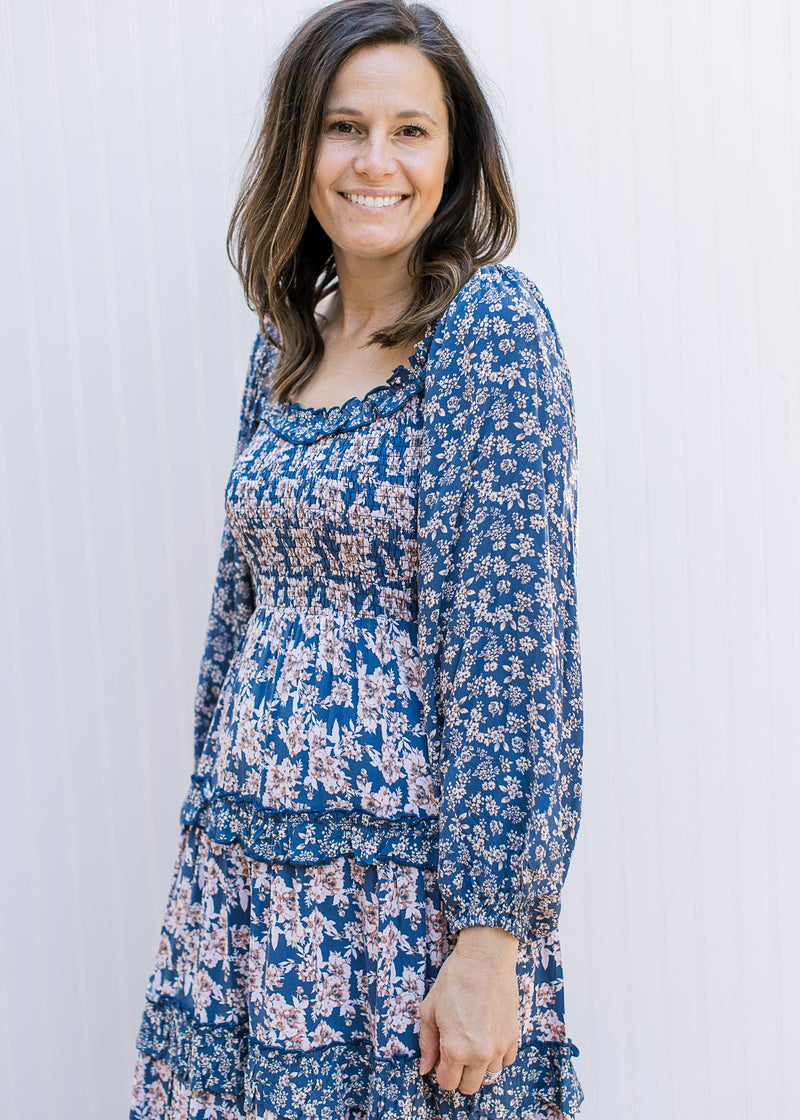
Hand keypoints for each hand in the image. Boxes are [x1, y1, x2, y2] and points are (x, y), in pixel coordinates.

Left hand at [417, 925, 520, 1094]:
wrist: (485, 958)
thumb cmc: (454, 979)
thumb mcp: (430, 1009)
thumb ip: (427, 1043)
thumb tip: (425, 1069)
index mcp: (454, 1049)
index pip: (447, 1083)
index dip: (442, 1072)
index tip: (442, 1058)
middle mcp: (479, 1054)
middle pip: (469, 1087)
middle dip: (460, 1074)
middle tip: (456, 1053)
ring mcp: (499, 1046)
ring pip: (489, 1075)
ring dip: (479, 1065)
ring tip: (473, 1040)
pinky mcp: (514, 1036)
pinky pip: (507, 1061)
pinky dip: (497, 1055)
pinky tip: (488, 1036)